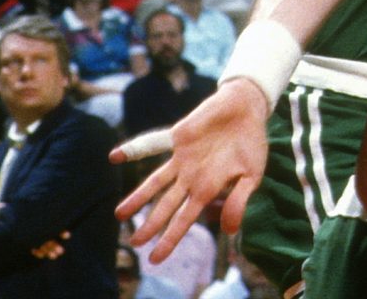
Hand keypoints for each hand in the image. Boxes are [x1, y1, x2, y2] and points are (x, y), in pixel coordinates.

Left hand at [113, 76, 273, 259]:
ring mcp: (182, 159)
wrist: (247, 108)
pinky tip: (114, 157)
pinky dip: (134, 150)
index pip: (184, 220)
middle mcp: (190, 178)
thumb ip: (239, 202)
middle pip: (166, 206)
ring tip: (120, 215)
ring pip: (155, 183)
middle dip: (151, 225)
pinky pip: (152, 145)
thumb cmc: (251, 143)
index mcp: (207, 190)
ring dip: (138, 198)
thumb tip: (229, 231)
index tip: (155, 258)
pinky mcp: (178, 139)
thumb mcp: (252, 175)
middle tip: (135, 243)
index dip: (170, 239)